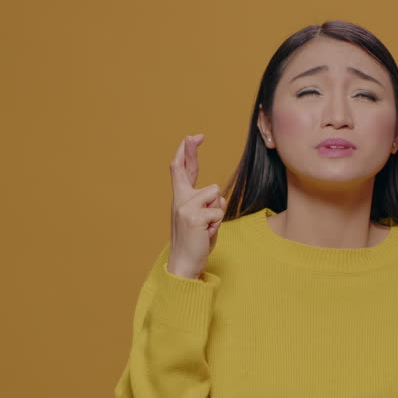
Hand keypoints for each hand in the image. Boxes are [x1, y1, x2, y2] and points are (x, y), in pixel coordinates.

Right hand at [167, 133, 226, 278]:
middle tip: (195, 135)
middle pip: (189, 171)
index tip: (191, 138)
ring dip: (218, 211)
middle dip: (191, 151)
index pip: (180, 170)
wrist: (185, 262)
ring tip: (208, 227)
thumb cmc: (196, 241)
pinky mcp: (195, 217)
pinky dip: (217, 224)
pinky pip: (218, 212)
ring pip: (216, 195)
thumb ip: (205, 203)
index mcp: (180, 198)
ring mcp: (185, 207)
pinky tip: (207, 233)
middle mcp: (180, 200)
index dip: (186, 153)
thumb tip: (216, 194)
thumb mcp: (200, 218)